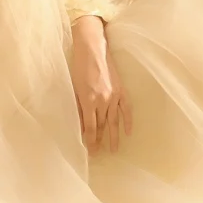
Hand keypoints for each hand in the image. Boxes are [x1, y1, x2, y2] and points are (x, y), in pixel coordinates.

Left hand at [70, 18, 132, 154]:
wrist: (92, 48)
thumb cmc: (78, 66)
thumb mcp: (74, 88)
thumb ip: (78, 106)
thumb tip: (79, 123)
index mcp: (89, 100)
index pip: (90, 127)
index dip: (90, 140)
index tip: (90, 151)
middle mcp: (103, 100)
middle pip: (101, 125)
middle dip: (99, 140)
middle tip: (98, 154)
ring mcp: (114, 95)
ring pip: (114, 120)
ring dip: (114, 136)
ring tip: (114, 149)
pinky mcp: (121, 90)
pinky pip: (126, 109)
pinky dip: (128, 121)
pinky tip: (128, 132)